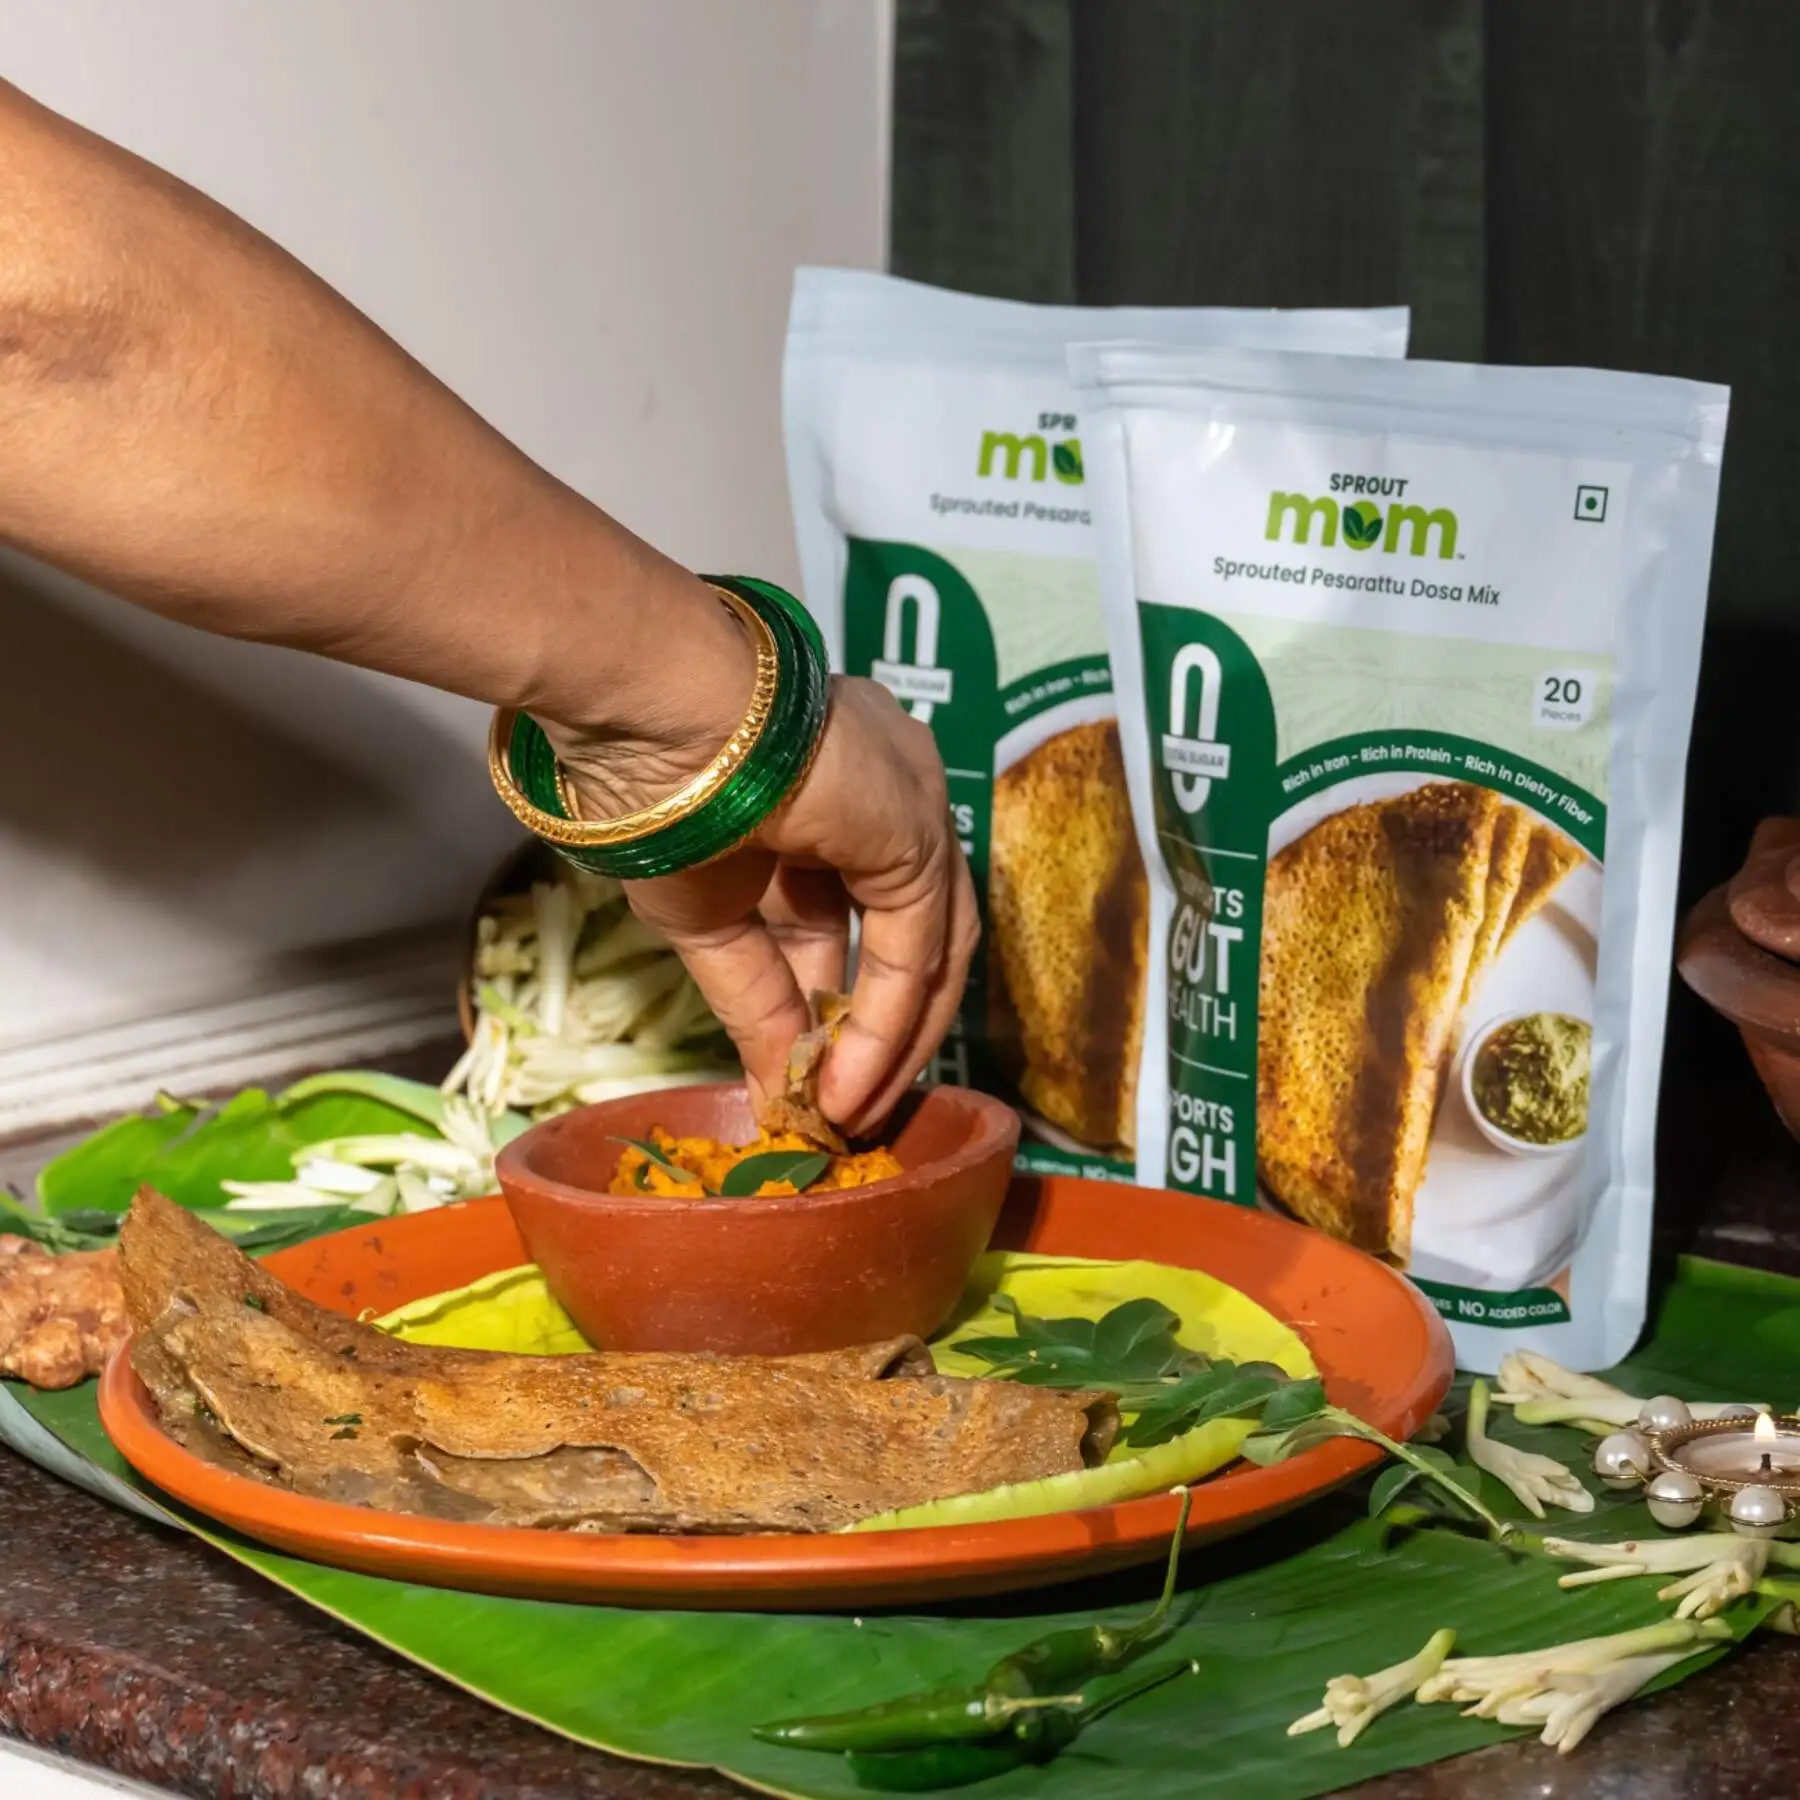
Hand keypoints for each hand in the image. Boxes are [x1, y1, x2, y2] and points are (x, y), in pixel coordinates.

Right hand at [558, 674, 978, 1137]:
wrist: (651, 719)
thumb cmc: (657, 797)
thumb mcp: (708, 920)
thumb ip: (757, 1002)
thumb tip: (777, 1093)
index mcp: (840, 796)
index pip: (867, 914)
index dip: (843, 1003)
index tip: (816, 1073)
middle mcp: (895, 793)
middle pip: (917, 936)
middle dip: (881, 1031)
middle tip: (847, 1104)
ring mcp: (915, 805)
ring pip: (930, 946)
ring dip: (891, 1038)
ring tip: (847, 1108)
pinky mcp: (919, 829)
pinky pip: (915, 946)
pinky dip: (885, 1020)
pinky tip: (847, 1076)